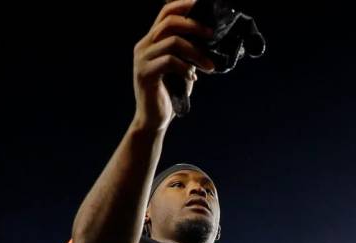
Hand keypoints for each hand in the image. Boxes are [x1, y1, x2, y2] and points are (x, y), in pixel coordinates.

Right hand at [131, 0, 214, 130]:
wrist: (154, 119)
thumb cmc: (170, 93)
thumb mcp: (183, 66)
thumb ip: (190, 51)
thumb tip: (212, 37)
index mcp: (152, 40)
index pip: (166, 12)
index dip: (185, 5)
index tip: (205, 5)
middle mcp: (143, 46)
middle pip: (169, 21)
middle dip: (195, 26)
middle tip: (213, 35)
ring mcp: (142, 59)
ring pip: (172, 41)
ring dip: (196, 52)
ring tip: (209, 66)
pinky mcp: (145, 74)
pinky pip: (169, 61)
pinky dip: (186, 68)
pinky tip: (192, 78)